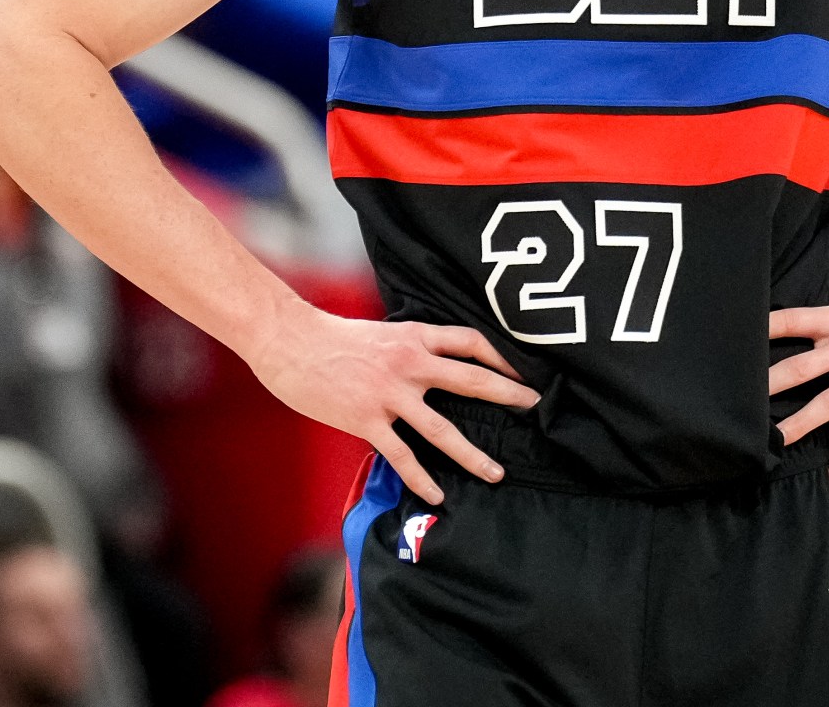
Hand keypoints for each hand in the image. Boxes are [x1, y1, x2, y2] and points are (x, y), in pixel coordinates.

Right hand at [248, 307, 537, 504]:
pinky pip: (402, 455)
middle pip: (471, 379)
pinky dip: (421, 478)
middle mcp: (410, 363)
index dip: (503, 356)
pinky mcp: (367, 419)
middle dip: (509, 395)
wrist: (291, 341)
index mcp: (415, 336)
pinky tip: (437, 496)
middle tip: (538, 409)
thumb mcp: (383, 332)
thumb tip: (438, 361)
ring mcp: (389, 393)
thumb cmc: (334, 336)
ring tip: (497, 472)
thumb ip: (412, 346)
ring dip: (473, 454)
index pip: (472, 341)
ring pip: (443, 428)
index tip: (527, 370)